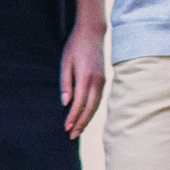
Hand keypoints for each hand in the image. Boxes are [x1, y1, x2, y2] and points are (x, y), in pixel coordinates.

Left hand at [59, 23, 106, 138]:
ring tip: (79, 130)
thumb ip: (66, 83)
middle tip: (72, 136)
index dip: (72, 117)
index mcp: (86, 78)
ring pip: (96, 106)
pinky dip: (92, 110)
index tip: (65, 128)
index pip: (79, 104)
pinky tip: (86, 116)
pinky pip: (99, 100)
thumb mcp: (65, 63)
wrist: (92, 33)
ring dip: (87, 119)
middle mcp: (97, 81)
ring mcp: (102, 81)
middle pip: (90, 109)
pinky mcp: (103, 80)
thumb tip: (65, 103)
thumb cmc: (75, 46)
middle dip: (81, 123)